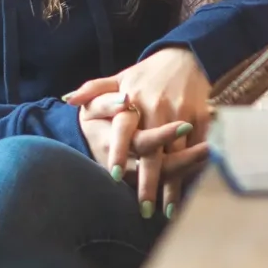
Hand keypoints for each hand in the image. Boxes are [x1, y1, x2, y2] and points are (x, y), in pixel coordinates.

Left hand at [71, 49, 211, 216]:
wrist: (187, 57)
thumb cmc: (148, 73)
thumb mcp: (120, 77)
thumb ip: (93, 89)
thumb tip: (66, 99)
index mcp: (135, 100)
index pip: (125, 130)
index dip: (119, 152)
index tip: (113, 176)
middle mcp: (158, 108)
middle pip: (154, 152)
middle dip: (149, 183)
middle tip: (144, 210)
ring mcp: (182, 115)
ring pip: (177, 156)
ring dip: (173, 185)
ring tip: (167, 210)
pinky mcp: (201, 118)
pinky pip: (196, 149)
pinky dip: (193, 171)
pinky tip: (187, 191)